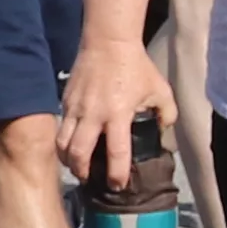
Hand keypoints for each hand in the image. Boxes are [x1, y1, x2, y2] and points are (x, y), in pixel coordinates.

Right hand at [61, 34, 158, 180]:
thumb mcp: (160, 90)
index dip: (116, 174)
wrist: (108, 41)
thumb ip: (166, 114)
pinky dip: (64, 141)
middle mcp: (93, 114)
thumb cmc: (136, 66)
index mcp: (118, 114)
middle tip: (89, 179)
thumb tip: (163, 133)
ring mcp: (75, 108)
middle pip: (78, 154)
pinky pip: (60, 128)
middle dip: (82, 173)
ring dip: (68, 160)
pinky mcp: (65, 101)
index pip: (116, 153)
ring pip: (62, 144)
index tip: (118, 186)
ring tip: (76, 166)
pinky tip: (72, 145)